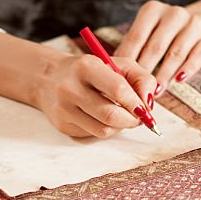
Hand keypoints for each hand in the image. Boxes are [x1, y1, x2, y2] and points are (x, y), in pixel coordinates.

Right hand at [34, 53, 157, 138]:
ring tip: (122, 117)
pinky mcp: (62, 125)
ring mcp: (63, 108)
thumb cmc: (92, 71)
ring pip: (104, 130)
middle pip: (111, 115)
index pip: (118, 89)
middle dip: (132, 120)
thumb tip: (149, 104)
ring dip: (120, 127)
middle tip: (139, 118)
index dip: (137, 103)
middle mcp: (70, 88)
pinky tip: (103, 118)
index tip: (146, 109)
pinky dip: (106, 129)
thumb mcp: (119, 65)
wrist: (51, 78)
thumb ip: (142, 79)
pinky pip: (93, 134)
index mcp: (86, 66)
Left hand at [116, 0, 200, 93]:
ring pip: (176, 53)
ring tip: (155, 92)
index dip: (127, 59)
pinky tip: (178, 81)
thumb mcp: (149, 31)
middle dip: (145, 71)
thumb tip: (112, 70)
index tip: (120, 79)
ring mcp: (193, 25)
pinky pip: (197, 56)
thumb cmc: (167, 33)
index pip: (136, 36)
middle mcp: (173, 14)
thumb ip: (133, 47)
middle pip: (155, 46)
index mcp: (152, 10)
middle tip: (136, 91)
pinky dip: (187, 70)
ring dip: (164, 75)